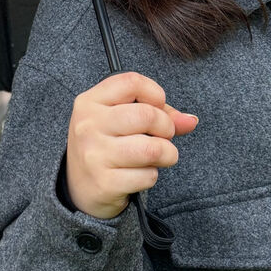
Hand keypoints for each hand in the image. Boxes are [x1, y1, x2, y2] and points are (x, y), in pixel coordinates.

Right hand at [65, 71, 198, 220]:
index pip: (132, 82)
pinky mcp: (104, 183)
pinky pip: (148, 175)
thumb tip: (191, 120)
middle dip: (166, 128)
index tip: (157, 108)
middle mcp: (88, 125)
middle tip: (162, 137)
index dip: (155, 94)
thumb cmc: (105, 146)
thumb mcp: (119, 120)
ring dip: (167, 154)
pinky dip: (152, 176)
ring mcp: (94, 155)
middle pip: (147, 115)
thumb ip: (157, 113)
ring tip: (159, 157)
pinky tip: (139, 174)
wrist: (79, 188)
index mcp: (90, 102)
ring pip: (152, 148)